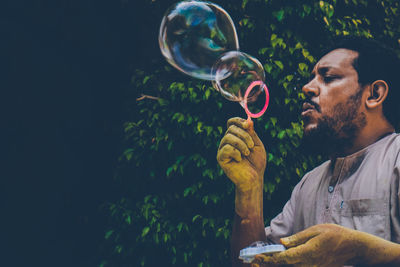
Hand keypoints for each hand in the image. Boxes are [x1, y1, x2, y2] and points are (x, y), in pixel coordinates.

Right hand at [216, 117, 265, 191]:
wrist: (254, 178)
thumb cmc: (256, 162)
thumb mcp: (257, 144)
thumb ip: (251, 133)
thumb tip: (248, 120)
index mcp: (236, 136)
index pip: (231, 123)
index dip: (238, 121)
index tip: (247, 125)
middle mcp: (227, 141)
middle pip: (231, 128)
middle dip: (244, 135)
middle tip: (252, 146)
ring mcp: (223, 149)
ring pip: (228, 137)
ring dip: (241, 144)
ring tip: (247, 153)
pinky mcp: (220, 157)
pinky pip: (226, 148)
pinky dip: (236, 152)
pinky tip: (239, 159)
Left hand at [252, 224, 399, 266]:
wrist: (354, 248)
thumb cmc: (335, 235)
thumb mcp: (316, 231)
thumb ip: (298, 238)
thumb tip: (282, 242)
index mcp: (307, 252)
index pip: (283, 258)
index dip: (268, 258)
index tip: (256, 257)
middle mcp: (308, 263)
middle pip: (284, 265)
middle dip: (268, 264)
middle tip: (252, 262)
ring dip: (275, 265)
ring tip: (260, 263)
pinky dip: (286, 265)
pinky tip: (278, 262)